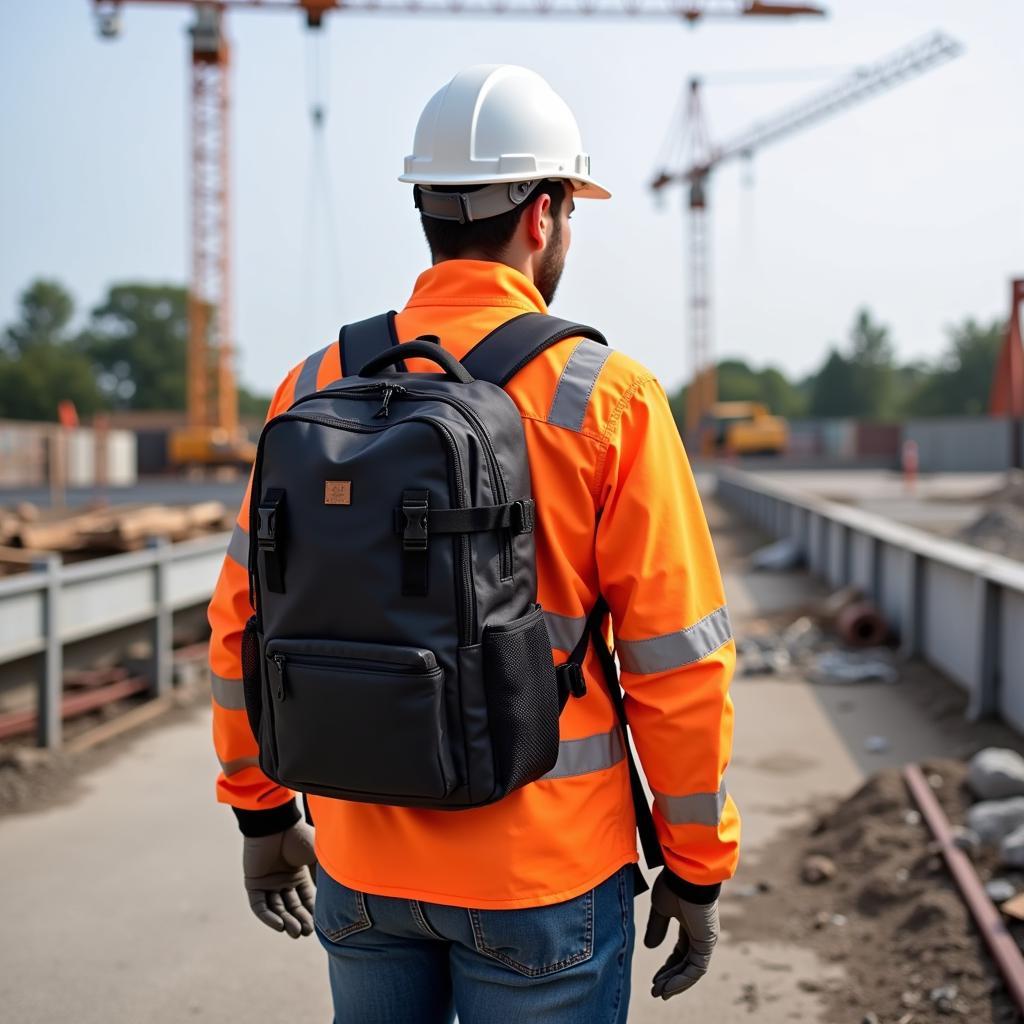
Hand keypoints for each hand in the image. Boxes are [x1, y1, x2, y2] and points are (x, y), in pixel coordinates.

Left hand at [242, 821, 316, 937]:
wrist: (276, 824)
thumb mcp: (318, 857)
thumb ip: (324, 876)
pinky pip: (259, 905)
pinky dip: (268, 917)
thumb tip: (336, 898)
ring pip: (276, 908)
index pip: (305, 899)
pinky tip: (279, 925)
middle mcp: (283, 880)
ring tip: (294, 932)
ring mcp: (268, 882)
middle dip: (299, 920)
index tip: (319, 926)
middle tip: (306, 932)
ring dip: (285, 921)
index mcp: (298, 874)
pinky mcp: (253, 883)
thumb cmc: (299, 837)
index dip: (311, 912)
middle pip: (292, 906)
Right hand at [643, 869, 718, 998]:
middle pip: (685, 963)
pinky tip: (668, 987)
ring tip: (659, 993)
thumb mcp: (660, 908)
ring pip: (691, 970)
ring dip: (675, 983)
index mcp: (690, 924)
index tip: (654, 978)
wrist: (685, 873)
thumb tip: (650, 947)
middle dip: (670, 978)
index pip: (680, 953)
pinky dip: (682, 979)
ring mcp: (705, 939)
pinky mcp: (707, 942)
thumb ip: (657, 927)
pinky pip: (696, 968)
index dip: (667, 966)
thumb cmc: (673, 884)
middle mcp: (700, 933)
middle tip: (656, 991)